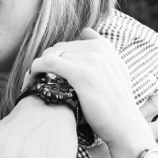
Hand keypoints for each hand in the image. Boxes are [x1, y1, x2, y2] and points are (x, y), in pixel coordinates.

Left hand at [29, 29, 153, 157]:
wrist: (124, 125)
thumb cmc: (116, 104)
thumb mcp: (116, 70)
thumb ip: (103, 52)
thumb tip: (86, 32)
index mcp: (104, 46)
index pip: (70, 43)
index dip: (58, 57)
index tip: (53, 71)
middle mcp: (98, 49)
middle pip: (59, 48)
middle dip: (47, 62)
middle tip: (40, 79)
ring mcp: (90, 60)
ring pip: (52, 54)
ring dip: (40, 67)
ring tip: (35, 81)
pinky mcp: (81, 74)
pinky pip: (49, 62)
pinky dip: (37, 69)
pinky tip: (33, 79)